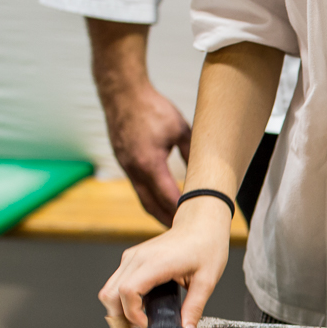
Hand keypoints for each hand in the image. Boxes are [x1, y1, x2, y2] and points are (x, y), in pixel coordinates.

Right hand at [86, 18, 192, 225]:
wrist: (121, 90)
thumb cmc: (152, 107)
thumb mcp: (181, 130)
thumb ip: (193, 153)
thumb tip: (205, 173)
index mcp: (149, 163)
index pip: (168, 197)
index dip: (182, 213)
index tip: (196, 225)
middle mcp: (134, 169)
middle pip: (152, 206)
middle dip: (168, 222)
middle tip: (185, 237)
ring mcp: (125, 165)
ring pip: (142, 198)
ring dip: (157, 212)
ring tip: (174, 225)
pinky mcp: (123, 160)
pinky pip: (137, 187)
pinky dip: (149, 198)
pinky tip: (160, 201)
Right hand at [98, 197, 233, 327]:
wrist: (201, 224)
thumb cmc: (206, 246)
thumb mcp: (207, 280)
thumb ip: (194, 309)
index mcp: (155, 262)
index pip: (128, 292)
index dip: (133, 315)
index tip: (148, 327)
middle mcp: (136, 259)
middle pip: (110, 295)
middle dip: (118, 322)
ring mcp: (131, 258)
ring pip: (108, 291)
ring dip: (116, 314)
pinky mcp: (131, 260)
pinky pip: (116, 284)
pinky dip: (120, 303)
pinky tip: (137, 314)